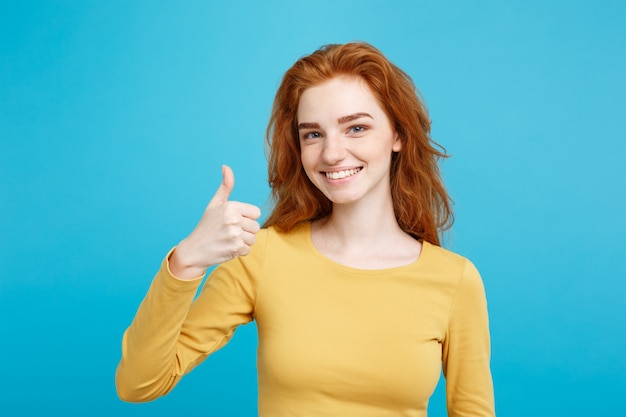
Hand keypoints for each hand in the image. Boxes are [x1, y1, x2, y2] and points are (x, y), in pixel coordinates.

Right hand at [169, 165, 261, 279]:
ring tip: (228, 240)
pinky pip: (248, 250)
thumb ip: (225, 186)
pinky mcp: (235, 247)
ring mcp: (235, 233)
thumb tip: (226, 166)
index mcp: (230, 206)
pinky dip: (239, 252)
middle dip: (245, 231)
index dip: (247, 218)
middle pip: (256, 227)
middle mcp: (233, 218)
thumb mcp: (214, 204)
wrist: (193, 250)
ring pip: (253, 239)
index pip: (256, 213)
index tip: (234, 221)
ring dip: (242, 242)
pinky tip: (227, 248)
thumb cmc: (206, 226)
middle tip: (229, 232)